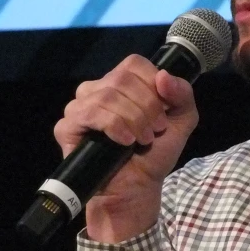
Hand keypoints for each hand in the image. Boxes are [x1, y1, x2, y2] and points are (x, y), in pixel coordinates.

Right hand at [53, 55, 198, 242]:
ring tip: (142, 139)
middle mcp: (98, 90)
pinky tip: (125, 141)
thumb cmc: (155, 152)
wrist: (138, 186)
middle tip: (155, 129)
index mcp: (122, 83)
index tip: (163, 110)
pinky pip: (90, 113)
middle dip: (147, 106)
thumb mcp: (182, 120)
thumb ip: (182, 94)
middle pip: (122, 78)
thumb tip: (163, 76)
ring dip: (134, 119)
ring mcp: (80, 107)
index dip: (152, 85)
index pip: (134, 63)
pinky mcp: (67, 126)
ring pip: (108, 96)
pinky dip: (115, 126)